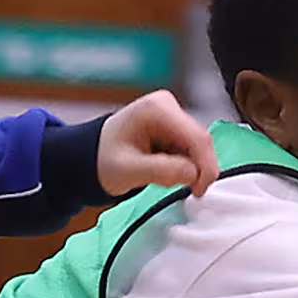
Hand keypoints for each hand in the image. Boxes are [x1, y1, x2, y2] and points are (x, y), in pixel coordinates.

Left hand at [95, 90, 218, 198]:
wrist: (91, 157)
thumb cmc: (103, 160)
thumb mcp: (128, 171)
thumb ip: (160, 171)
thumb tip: (192, 173)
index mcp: (156, 109)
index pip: (196, 137)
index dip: (205, 166)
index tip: (200, 190)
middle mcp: (167, 106)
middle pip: (200, 142)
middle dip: (196, 169)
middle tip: (187, 191)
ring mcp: (172, 115)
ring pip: (197, 148)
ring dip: (188, 168)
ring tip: (161, 178)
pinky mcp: (174, 127)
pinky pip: (190, 150)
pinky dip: (183, 165)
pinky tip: (164, 171)